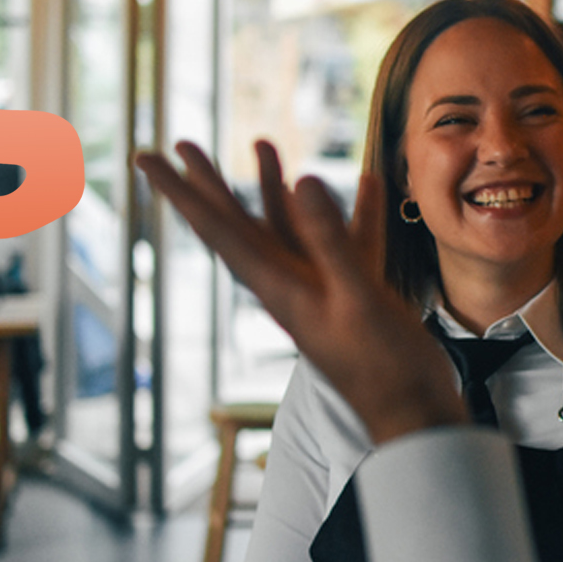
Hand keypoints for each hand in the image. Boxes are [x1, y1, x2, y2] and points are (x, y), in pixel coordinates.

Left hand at [135, 140, 465, 442]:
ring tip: (262, 146)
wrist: (416, 416)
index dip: (183, 191)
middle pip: (238, 225)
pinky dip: (351, 214)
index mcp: (278, 287)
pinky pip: (345, 243)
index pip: (219, 229)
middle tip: (180, 145)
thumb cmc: (384, 369)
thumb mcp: (357, 299)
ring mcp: (321, 290)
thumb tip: (304, 181)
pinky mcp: (353, 296)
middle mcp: (289, 285)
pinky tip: (367, 185)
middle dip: (208, 184)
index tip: (146, 158)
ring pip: (287, 229)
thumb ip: (331, 241)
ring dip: (272, 189)